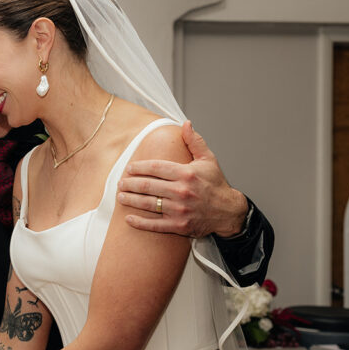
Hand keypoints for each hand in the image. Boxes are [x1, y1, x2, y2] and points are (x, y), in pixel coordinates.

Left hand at [118, 121, 247, 237]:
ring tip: (120, 197)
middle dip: (130, 184)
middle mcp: (182, 191)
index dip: (139, 167)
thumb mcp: (208, 159)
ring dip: (131, 200)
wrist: (228, 211)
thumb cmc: (216, 184)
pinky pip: (154, 225)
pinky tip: (128, 218)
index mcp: (186, 173)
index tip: (129, 168)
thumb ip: (194, 141)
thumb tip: (185, 123)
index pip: (156, 167)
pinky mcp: (179, 225)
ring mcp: (179, 209)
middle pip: (148, 185)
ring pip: (148, 204)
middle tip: (120, 183)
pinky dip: (139, 223)